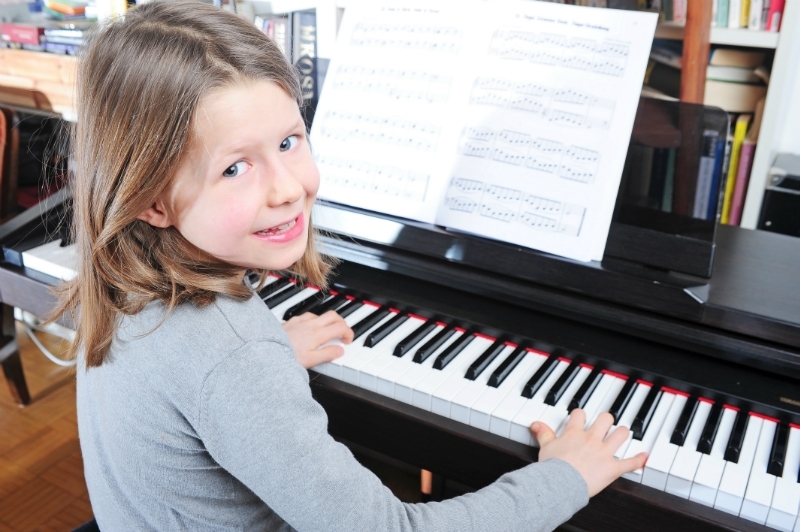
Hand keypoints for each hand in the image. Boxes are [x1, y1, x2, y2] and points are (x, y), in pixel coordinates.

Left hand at [281, 311, 353, 368]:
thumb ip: (327, 354)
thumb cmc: (286, 357)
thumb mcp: (310, 361)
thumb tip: (340, 350)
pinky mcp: (291, 321)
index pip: (341, 327)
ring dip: (327, 322)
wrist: (265, 351)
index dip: (348, 333)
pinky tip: (309, 329)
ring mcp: (300, 321)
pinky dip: (313, 321)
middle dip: (342, 322)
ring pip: (320, 315)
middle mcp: (310, 324)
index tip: (347, 341)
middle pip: (333, 315)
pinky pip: (307, 316)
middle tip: (342, 333)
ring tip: (326, 332)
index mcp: (318, 334)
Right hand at [532, 409, 646, 496]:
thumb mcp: (545, 447)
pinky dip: (639, 460)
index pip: (580, 415)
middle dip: (606, 420)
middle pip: (605, 419)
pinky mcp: (612, 468)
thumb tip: (535, 424)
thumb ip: (543, 433)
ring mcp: (604, 452)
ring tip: (622, 434)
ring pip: (621, 434)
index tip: (580, 418)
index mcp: (574, 433)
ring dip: (622, 434)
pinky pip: (630, 462)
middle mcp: (591, 439)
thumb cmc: (552, 468)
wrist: (560, 484)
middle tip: (605, 424)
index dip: (580, 415)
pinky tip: (644, 456)